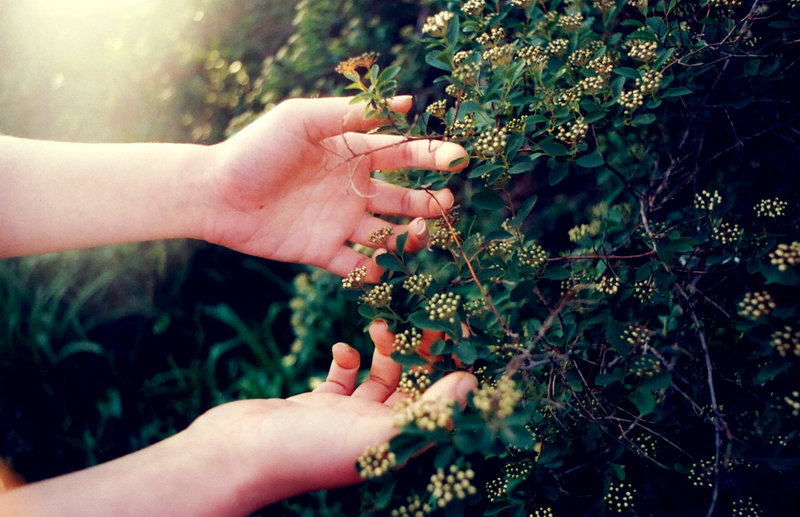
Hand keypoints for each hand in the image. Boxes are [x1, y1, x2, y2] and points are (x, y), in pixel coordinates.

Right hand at [184, 322, 476, 510]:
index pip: (438, 402)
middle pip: (413, 386)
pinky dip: (347, 358)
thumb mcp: (375, 432)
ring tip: (381, 324)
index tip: (457, 331)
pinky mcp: (318, 406)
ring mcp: (346, 420)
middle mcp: (376, 434)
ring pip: (381, 377)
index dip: (450, 367)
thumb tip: (471, 386)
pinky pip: (343, 377)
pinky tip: (343, 346)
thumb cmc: (304, 450)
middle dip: (419, 351)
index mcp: (396, 445)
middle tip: (421, 315)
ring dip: (386, 348)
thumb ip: (427, 412)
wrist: (234, 454)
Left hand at [204, 96, 467, 281]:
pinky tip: (382, 266)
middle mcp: (352, 190)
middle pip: (404, 199)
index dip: (432, 156)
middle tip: (445, 204)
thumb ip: (350, 115)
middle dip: (429, 203)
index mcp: (352, 155)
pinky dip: (375, 270)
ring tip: (417, 233)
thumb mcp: (302, 119)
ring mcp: (340, 223)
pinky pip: (359, 266)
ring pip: (389, 235)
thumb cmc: (257, 149)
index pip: (402, 155)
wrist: (216, 193)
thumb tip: (405, 103)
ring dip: (409, 237)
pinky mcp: (324, 253)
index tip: (459, 159)